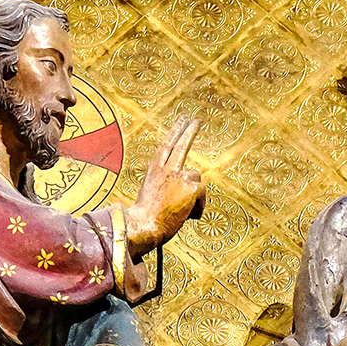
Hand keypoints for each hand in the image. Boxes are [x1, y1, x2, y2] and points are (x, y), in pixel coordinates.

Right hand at [125, 118, 204, 257]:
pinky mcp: (191, 188)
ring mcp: (179, 176)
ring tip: (180, 210)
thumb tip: (186, 191)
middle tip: (196, 119)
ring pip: (196, 178)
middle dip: (189, 130)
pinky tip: (186, 215)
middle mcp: (166, 169)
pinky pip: (202, 195)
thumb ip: (168, 186)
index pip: (166, 145)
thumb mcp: (152, 195)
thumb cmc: (146, 218)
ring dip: (193, 194)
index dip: (175, 131)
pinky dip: (198, 207)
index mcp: (154, 170)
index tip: (181, 120)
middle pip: (181, 144)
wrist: (144, 226)